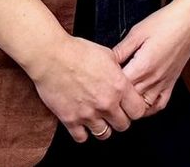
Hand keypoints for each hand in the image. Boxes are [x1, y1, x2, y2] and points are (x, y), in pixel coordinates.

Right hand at [25, 35, 146, 142]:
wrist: (51, 56)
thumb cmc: (77, 51)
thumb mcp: (108, 55)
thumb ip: (118, 71)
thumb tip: (123, 78)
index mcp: (119, 86)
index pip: (138, 111)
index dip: (134, 109)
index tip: (128, 107)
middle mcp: (106, 103)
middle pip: (123, 125)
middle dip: (119, 120)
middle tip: (112, 113)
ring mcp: (88, 114)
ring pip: (104, 134)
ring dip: (102, 127)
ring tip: (97, 119)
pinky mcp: (70, 120)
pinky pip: (82, 137)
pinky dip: (82, 132)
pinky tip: (81, 123)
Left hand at [112, 0, 189, 115]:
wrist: (189, 21)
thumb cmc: (165, 23)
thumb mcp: (137, 32)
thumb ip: (120, 50)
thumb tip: (105, 61)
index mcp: (143, 66)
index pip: (119, 87)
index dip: (106, 86)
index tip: (99, 82)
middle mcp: (154, 79)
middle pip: (129, 100)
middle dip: (116, 98)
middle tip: (105, 93)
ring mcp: (164, 83)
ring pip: (143, 107)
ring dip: (131, 107)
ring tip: (120, 101)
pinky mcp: (172, 83)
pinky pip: (160, 104)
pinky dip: (150, 109)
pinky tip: (141, 104)